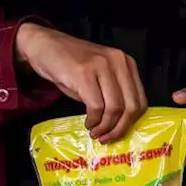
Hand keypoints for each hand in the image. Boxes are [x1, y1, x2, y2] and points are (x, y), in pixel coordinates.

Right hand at [16, 23, 146, 142]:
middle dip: (119, 129)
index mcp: (127, 64)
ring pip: (114, 108)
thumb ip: (113, 94)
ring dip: (105, 127)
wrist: (45, 46)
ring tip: (95, 132)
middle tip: (106, 138)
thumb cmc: (71, 65)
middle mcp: (118, 62)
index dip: (130, 123)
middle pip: (131, 107)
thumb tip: (120, 124)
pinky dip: (93, 120)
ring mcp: (102, 65)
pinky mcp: (84, 72)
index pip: (140, 101)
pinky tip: (87, 122)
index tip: (118, 133)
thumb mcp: (100, 77)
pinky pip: (96, 106)